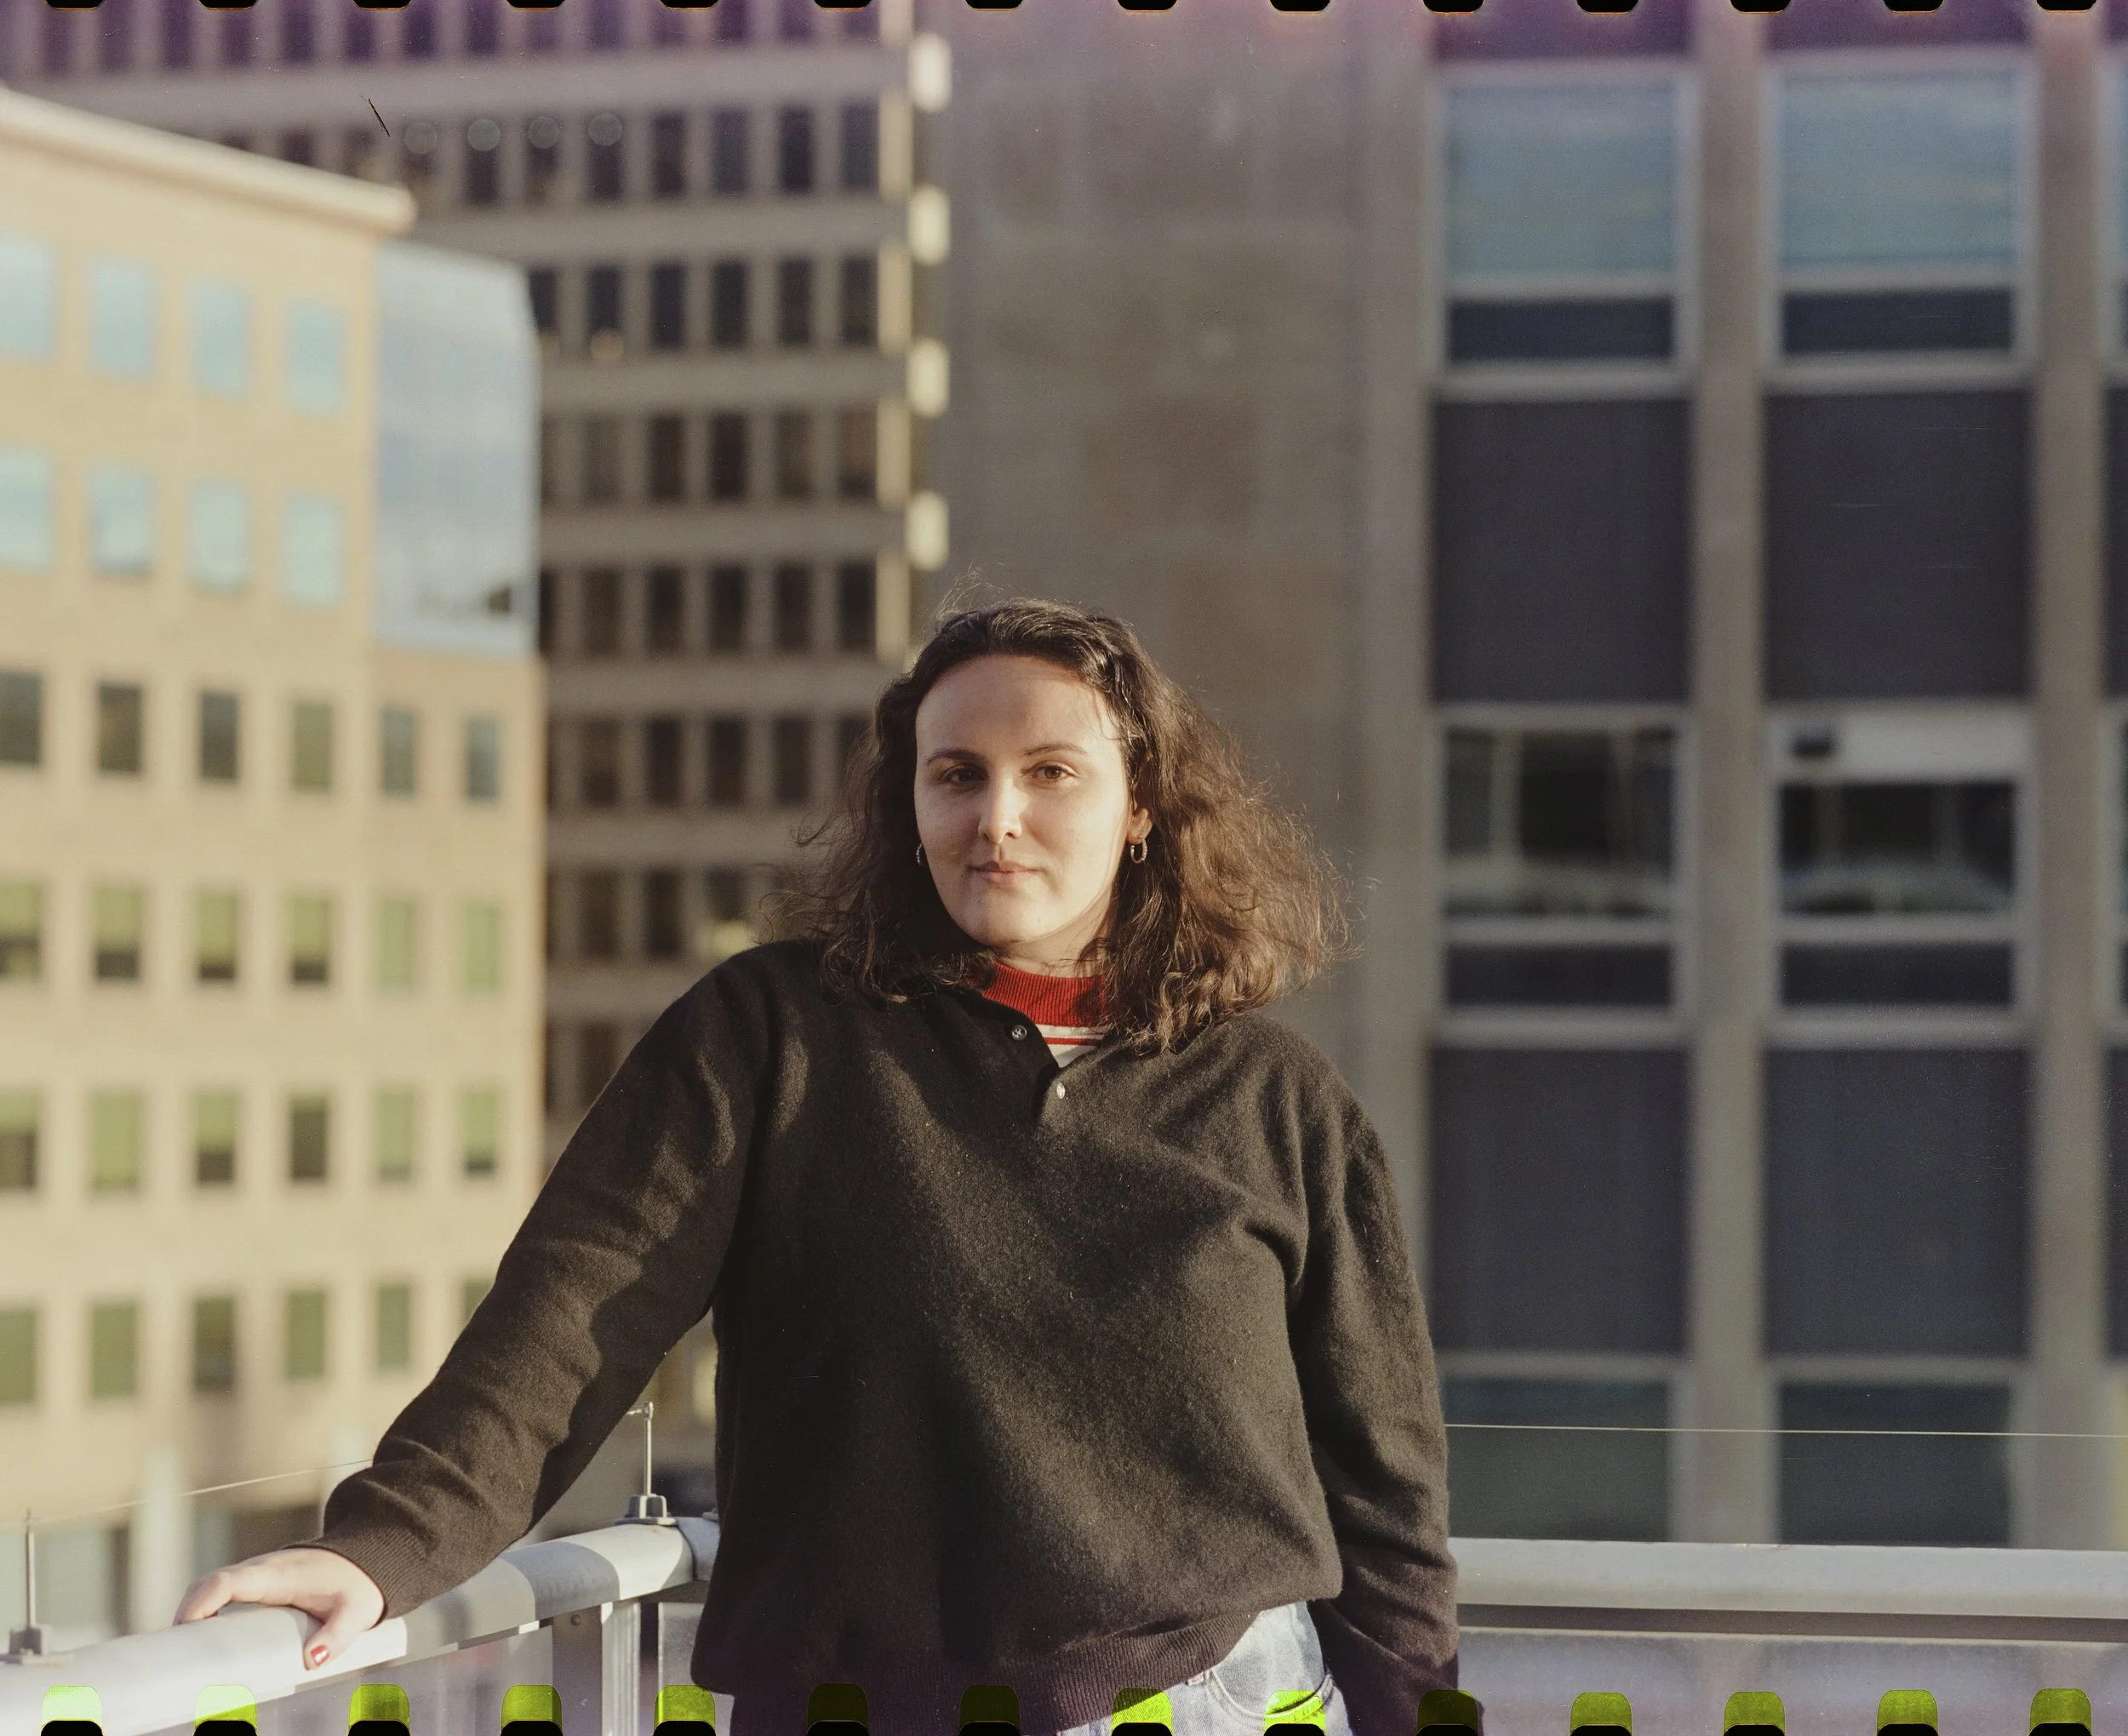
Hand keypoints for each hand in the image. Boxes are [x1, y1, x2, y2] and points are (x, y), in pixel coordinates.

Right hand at [175, 1546, 385, 1669]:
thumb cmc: (359, 1586)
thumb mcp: (356, 1612)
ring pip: (210, 1587)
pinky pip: (220, 1592)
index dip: (200, 1603)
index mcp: (278, 1574)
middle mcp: (261, 1570)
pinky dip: (203, 1610)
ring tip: (181, 1654)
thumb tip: (312, 1661)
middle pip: (208, 1584)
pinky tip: (198, 1640)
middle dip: (185, 1614)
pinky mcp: (258, 1583)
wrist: (368, 1561)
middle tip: (175, 1655)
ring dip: (191, 1613)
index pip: (227, 1581)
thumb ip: (338, 1636)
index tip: (184, 1632)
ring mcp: (257, 1574)